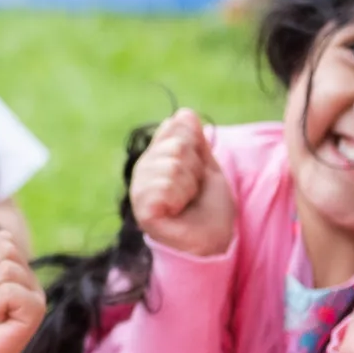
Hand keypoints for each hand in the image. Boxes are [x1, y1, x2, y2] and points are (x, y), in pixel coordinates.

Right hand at [130, 109, 234, 257]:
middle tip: (194, 190)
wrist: (213, 240)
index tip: (198, 171)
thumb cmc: (209, 207)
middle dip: (195, 169)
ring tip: (188, 202)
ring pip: (172, 167)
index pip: (176, 128)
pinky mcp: (142, 209)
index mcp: (156, 157)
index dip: (196, 149)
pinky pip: (164, 187)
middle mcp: (143, 170)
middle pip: (176, 147)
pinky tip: (178, 211)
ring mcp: (140, 189)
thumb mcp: (206, 166)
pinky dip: (180, 199)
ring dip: (190, 186)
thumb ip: (195, 141)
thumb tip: (184, 112)